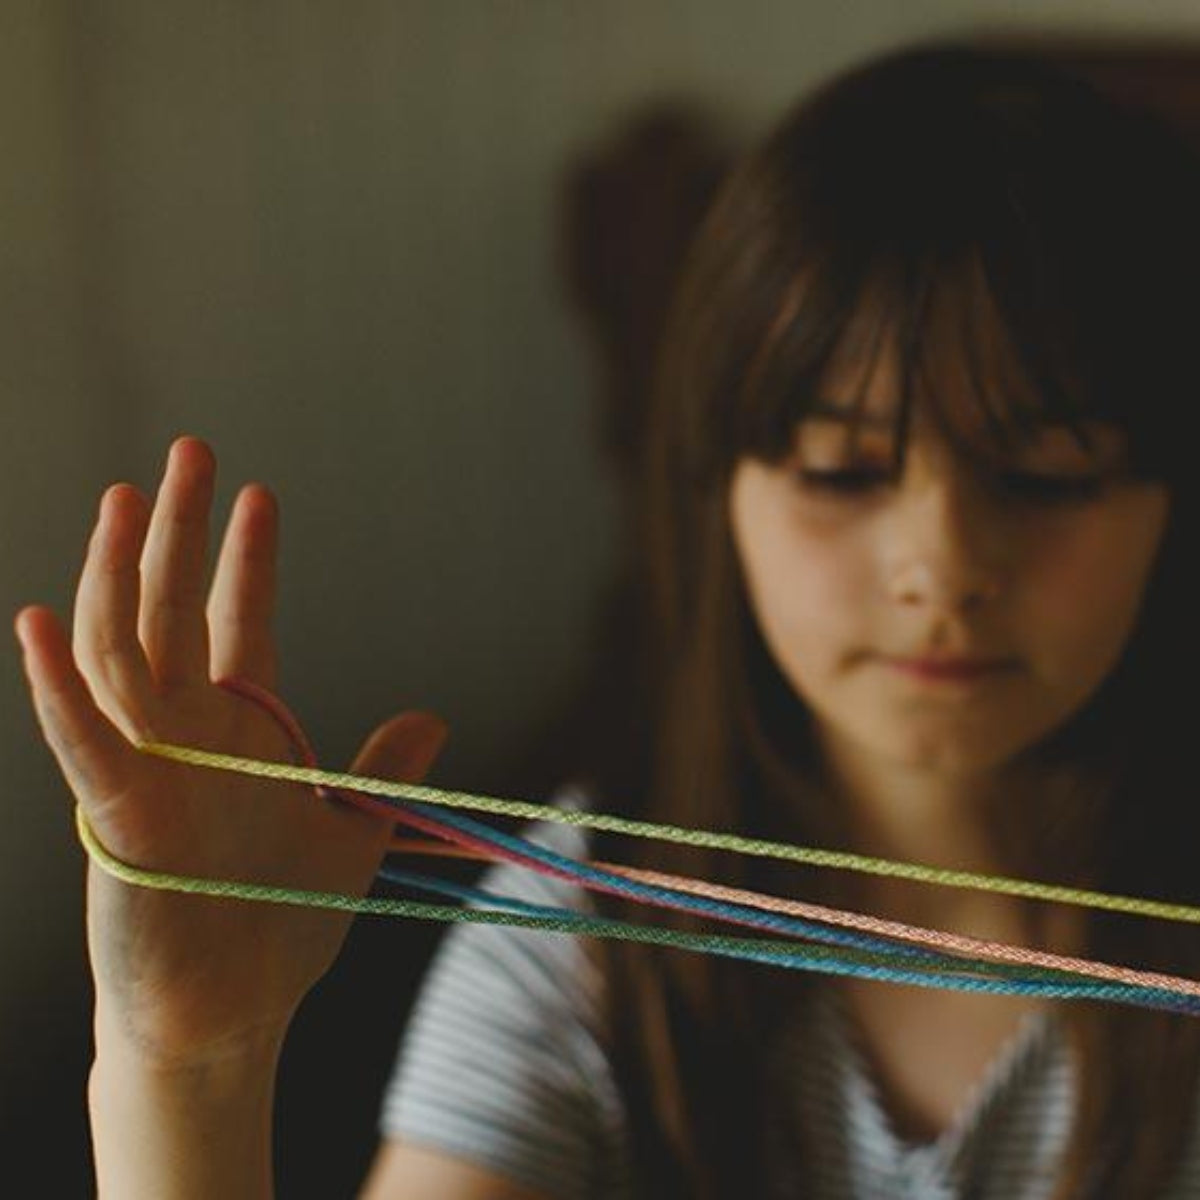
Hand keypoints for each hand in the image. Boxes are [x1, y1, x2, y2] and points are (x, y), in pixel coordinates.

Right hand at [15, 437, 448, 1068]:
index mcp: (240, 730)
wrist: (233, 1013)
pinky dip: (55, 686)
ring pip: (118, 652)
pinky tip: (40, 618)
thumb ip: (379, 771)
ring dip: (114, 576)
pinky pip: (80, 740)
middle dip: (177, 532)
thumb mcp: (349, 831)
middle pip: (171, 612)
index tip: (260, 494)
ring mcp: (144, 768)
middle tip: (190, 449)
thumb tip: (432, 718)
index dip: (245, 558)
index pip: (236, 621)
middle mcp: (184, 735)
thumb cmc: (278, 924)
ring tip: (121, 497)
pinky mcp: (115, 817)